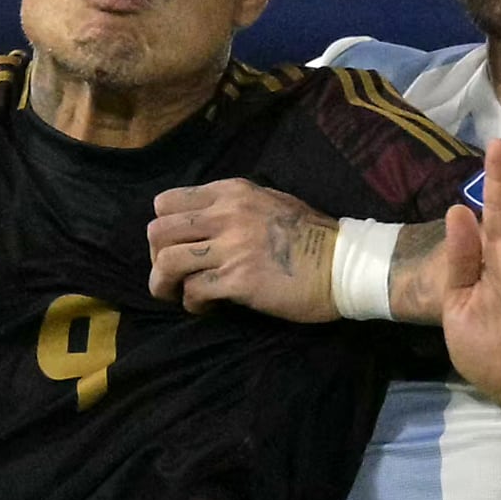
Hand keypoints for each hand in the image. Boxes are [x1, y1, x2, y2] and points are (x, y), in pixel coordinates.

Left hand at [147, 179, 337, 320]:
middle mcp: (225, 214)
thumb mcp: (269, 200)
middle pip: (158, 231)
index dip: (163, 226)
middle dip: (156, 256)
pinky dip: (192, 303)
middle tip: (169, 274)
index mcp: (230, 192)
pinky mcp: (240, 281)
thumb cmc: (310, 235)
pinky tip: (205, 307)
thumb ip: (233, 205)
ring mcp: (232, 248)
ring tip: (175, 294)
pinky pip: (194, 291)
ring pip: (168, 261)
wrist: (345, 264)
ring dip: (163, 283)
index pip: (167, 201)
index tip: (173, 245)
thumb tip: (202, 220)